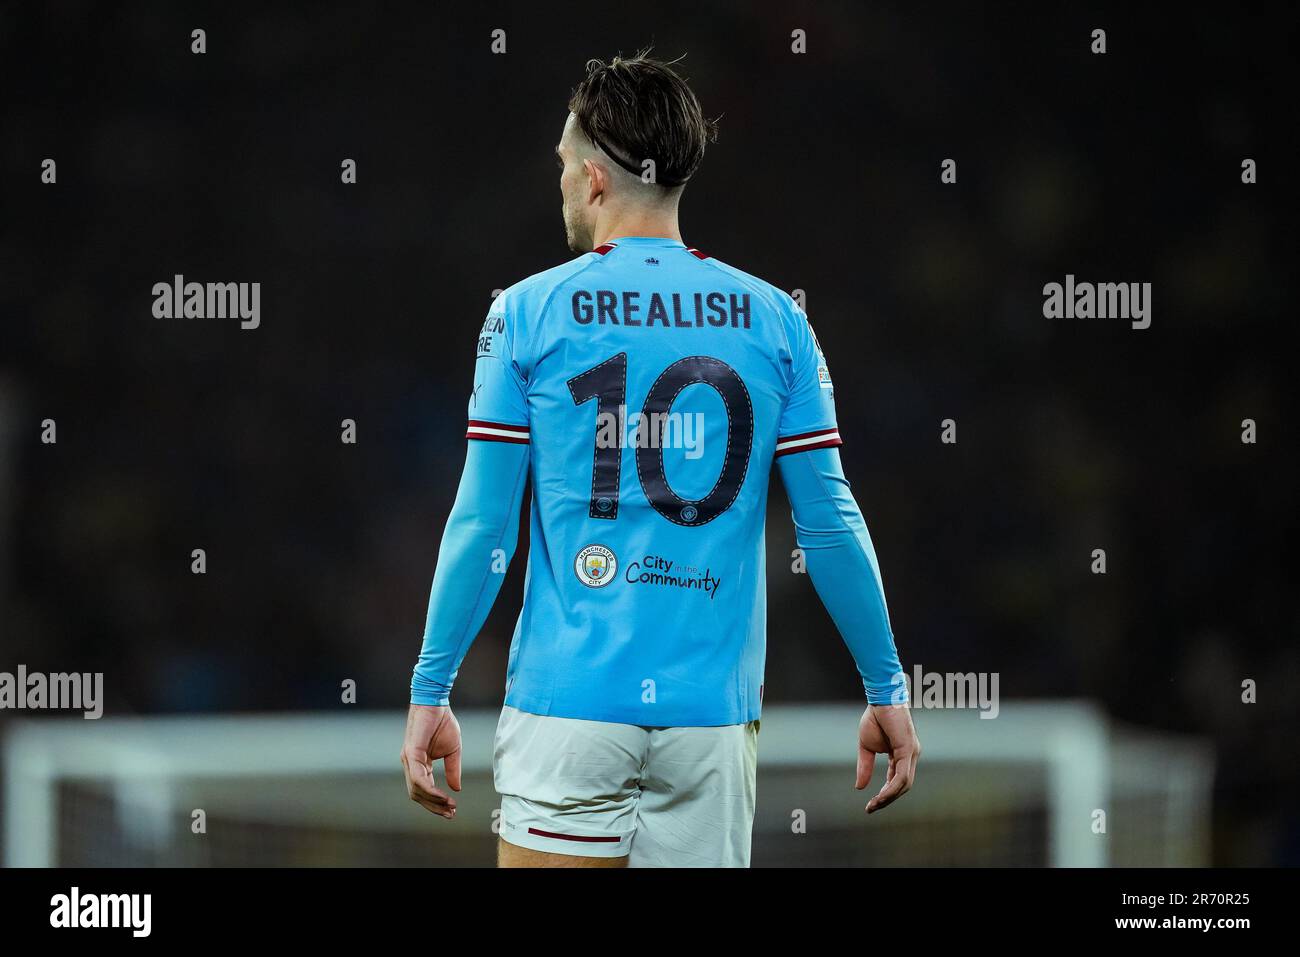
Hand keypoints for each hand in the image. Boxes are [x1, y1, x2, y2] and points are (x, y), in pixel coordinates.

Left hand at [400, 704, 462, 818]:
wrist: (436, 702)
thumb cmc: (443, 722)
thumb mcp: (453, 751)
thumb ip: (453, 769)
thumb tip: (456, 789)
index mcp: (419, 764)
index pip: (424, 790)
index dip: (437, 802)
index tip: (452, 810)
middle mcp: (410, 764)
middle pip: (418, 794)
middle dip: (435, 807)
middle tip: (451, 814)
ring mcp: (409, 760)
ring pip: (416, 790)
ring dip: (434, 801)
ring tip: (450, 806)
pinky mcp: (411, 753)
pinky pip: (418, 778)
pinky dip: (430, 790)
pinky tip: (443, 795)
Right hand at [855, 703, 919, 813]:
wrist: (880, 698)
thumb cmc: (875, 718)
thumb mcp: (866, 747)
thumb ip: (865, 766)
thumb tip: (859, 787)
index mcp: (902, 755)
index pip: (896, 780)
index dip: (884, 794)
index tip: (870, 805)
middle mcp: (911, 756)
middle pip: (903, 786)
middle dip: (887, 800)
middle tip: (871, 808)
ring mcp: (911, 753)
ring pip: (904, 784)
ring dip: (888, 798)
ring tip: (874, 805)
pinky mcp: (907, 750)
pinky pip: (901, 776)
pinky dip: (891, 789)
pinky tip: (880, 796)